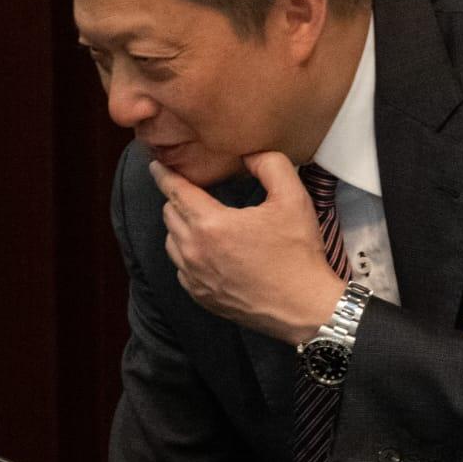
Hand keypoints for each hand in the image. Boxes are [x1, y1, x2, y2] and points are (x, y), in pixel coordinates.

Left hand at [151, 152, 346, 343]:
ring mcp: (194, 277)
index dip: (164, 174)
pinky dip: (187, 254)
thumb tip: (249, 154)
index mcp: (210, 224)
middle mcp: (194, 251)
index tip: (157, 165)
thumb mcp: (292, 198)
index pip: (175, 191)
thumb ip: (270, 165)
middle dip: (177, 199)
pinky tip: (207, 250)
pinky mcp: (201, 296)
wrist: (305, 307)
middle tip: (193, 191)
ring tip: (201, 219)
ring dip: (180, 226)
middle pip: (170, 214)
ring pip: (171, 241)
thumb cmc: (298, 253)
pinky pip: (181, 268)